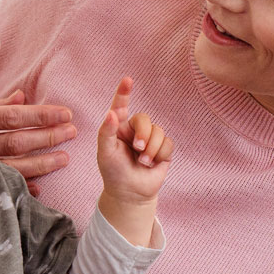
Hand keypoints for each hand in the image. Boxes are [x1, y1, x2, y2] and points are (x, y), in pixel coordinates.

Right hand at [0, 89, 76, 192]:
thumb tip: (22, 96)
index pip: (13, 116)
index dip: (41, 115)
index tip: (65, 113)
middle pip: (17, 140)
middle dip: (47, 136)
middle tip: (72, 132)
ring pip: (12, 165)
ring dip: (41, 163)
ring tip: (64, 158)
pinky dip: (18, 187)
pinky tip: (38, 189)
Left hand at [96, 77, 172, 245]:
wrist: (130, 193)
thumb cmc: (113, 172)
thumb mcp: (105, 153)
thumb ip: (106, 132)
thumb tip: (111, 113)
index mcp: (118, 126)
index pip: (121, 105)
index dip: (124, 92)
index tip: (128, 80)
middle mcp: (135, 129)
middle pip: (145, 118)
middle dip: (143, 134)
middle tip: (137, 149)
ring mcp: (150, 138)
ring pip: (159, 131)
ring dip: (151, 149)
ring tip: (142, 162)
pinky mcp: (163, 149)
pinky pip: (168, 143)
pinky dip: (160, 155)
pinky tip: (153, 164)